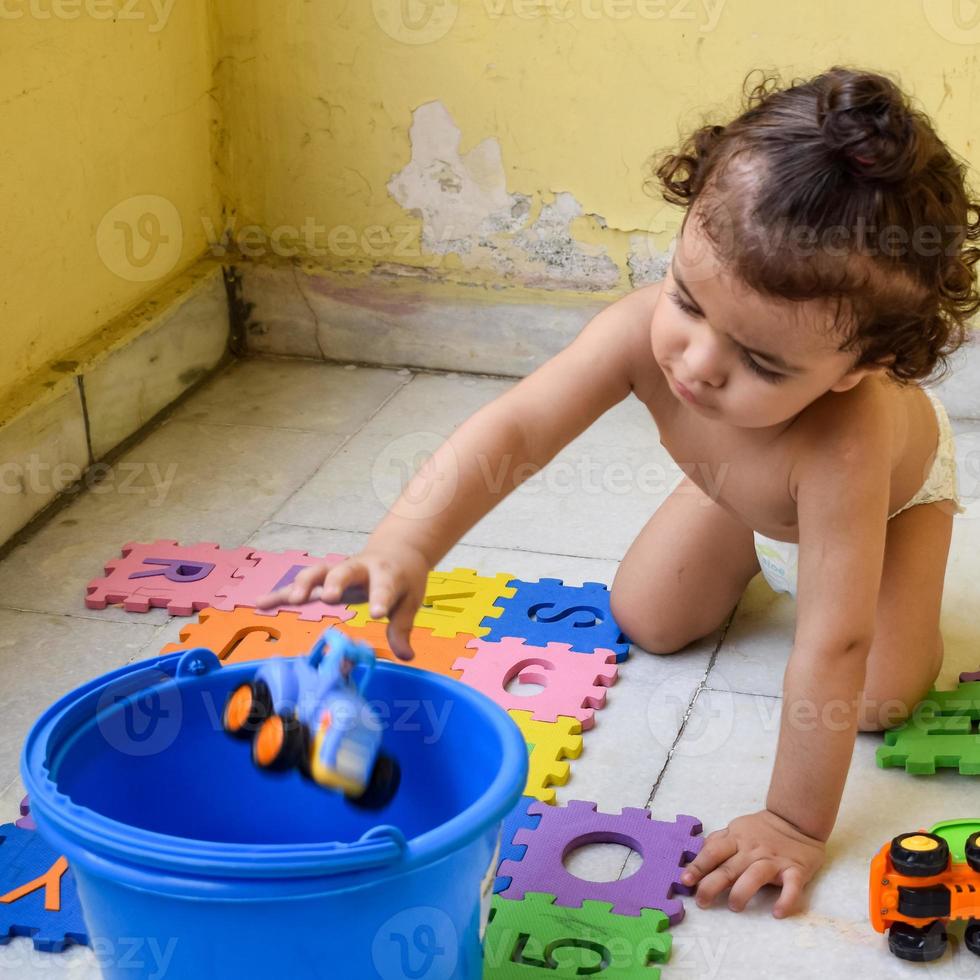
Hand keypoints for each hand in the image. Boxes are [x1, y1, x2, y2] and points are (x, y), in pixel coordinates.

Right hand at [254, 544, 429, 660]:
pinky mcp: (325, 579)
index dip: (381, 599)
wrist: (394, 550)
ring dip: (304, 584)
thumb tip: (405, 657)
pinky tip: (261, 603)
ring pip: (318, 572)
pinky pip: (301, 585)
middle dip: (336, 583)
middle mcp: (359, 568)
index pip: (384, 586)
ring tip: (293, 600)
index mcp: (386, 573)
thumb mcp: (410, 601)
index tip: (378, 614)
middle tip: (329, 597)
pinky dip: (281, 593)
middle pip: (344, 571)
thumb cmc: (402, 578)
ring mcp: (339, 572)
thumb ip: (402, 628)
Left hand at [680, 809, 824, 917]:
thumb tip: (696, 854)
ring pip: (755, 876)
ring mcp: (774, 860)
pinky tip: (778, 913)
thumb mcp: (736, 829)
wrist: (796, 820)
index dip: (698, 866)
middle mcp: (752, 850)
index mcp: (735, 839)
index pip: (713, 852)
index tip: (685, 880)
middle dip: (712, 885)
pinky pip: (791, 887)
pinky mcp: (796, 870)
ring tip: (734, 906)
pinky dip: (786, 900)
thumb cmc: (761, 829)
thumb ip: (718, 841)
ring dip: (743, 891)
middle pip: (729, 868)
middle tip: (702, 901)